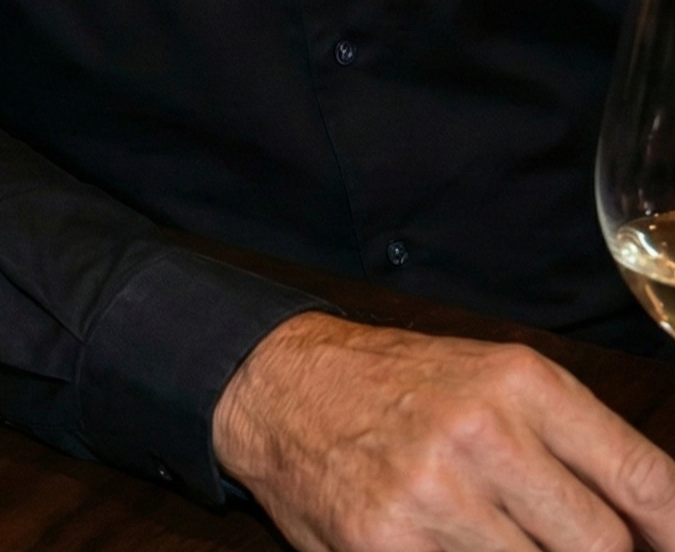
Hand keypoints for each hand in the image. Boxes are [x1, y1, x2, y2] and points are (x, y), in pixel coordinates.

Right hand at [213, 312, 674, 551]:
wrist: (281, 383)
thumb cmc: (399, 386)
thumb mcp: (493, 383)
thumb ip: (577, 448)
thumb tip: (661, 529)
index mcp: (521, 383)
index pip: (646, 483)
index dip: (672, 535)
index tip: (670, 550)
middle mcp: (483, 433)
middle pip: (603, 548)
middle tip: (572, 545)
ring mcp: (434, 495)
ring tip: (499, 539)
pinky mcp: (388, 546)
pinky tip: (459, 549)